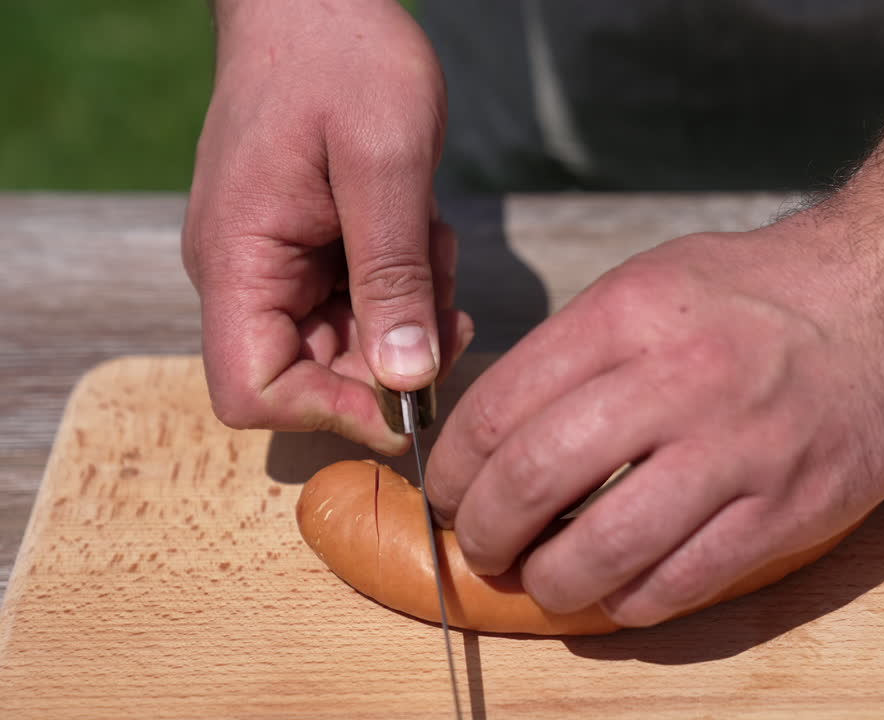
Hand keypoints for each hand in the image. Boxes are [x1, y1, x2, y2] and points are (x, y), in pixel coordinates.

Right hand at [182, 0, 470, 453]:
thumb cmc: (344, 58)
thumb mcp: (386, 164)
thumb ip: (394, 276)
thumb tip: (406, 382)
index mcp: (240, 260)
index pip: (253, 392)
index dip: (331, 414)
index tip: (410, 398)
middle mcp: (246, 275)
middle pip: (316, 375)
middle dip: (396, 354)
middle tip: (447, 299)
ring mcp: (277, 262)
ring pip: (352, 340)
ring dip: (410, 311)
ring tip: (432, 238)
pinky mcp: (309, 249)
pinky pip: (363, 300)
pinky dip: (406, 282)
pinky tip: (424, 229)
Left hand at [425, 212, 883, 626]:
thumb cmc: (765, 290)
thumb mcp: (657, 280)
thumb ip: (580, 347)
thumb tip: (504, 429)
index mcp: (632, 314)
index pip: (501, 405)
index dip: (454, 467)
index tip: (451, 492)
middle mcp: (680, 380)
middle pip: (534, 480)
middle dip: (484, 532)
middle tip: (482, 545)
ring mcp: (738, 451)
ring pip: (602, 549)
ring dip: (549, 582)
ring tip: (542, 578)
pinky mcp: (786, 509)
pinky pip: (680, 582)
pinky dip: (629, 600)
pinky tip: (619, 587)